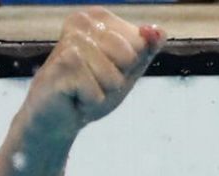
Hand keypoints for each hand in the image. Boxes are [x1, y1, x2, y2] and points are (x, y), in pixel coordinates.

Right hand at [19, 7, 164, 141]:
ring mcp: (69, 41)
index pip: (140, 44)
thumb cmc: (92, 88)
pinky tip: (74, 97)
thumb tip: (160, 31)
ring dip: (102, 92)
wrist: (58, 115)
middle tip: (95, 82)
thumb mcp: (126, 69)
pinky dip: (91, 102)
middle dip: (117, 79)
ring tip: (84, 89)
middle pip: (128, 57)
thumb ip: (146, 49)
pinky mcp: (61, 65)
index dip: (130, 66)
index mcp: (98, 17)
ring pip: (113, 77)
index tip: (108, 70)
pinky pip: (96, 92)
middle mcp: (81, 22)